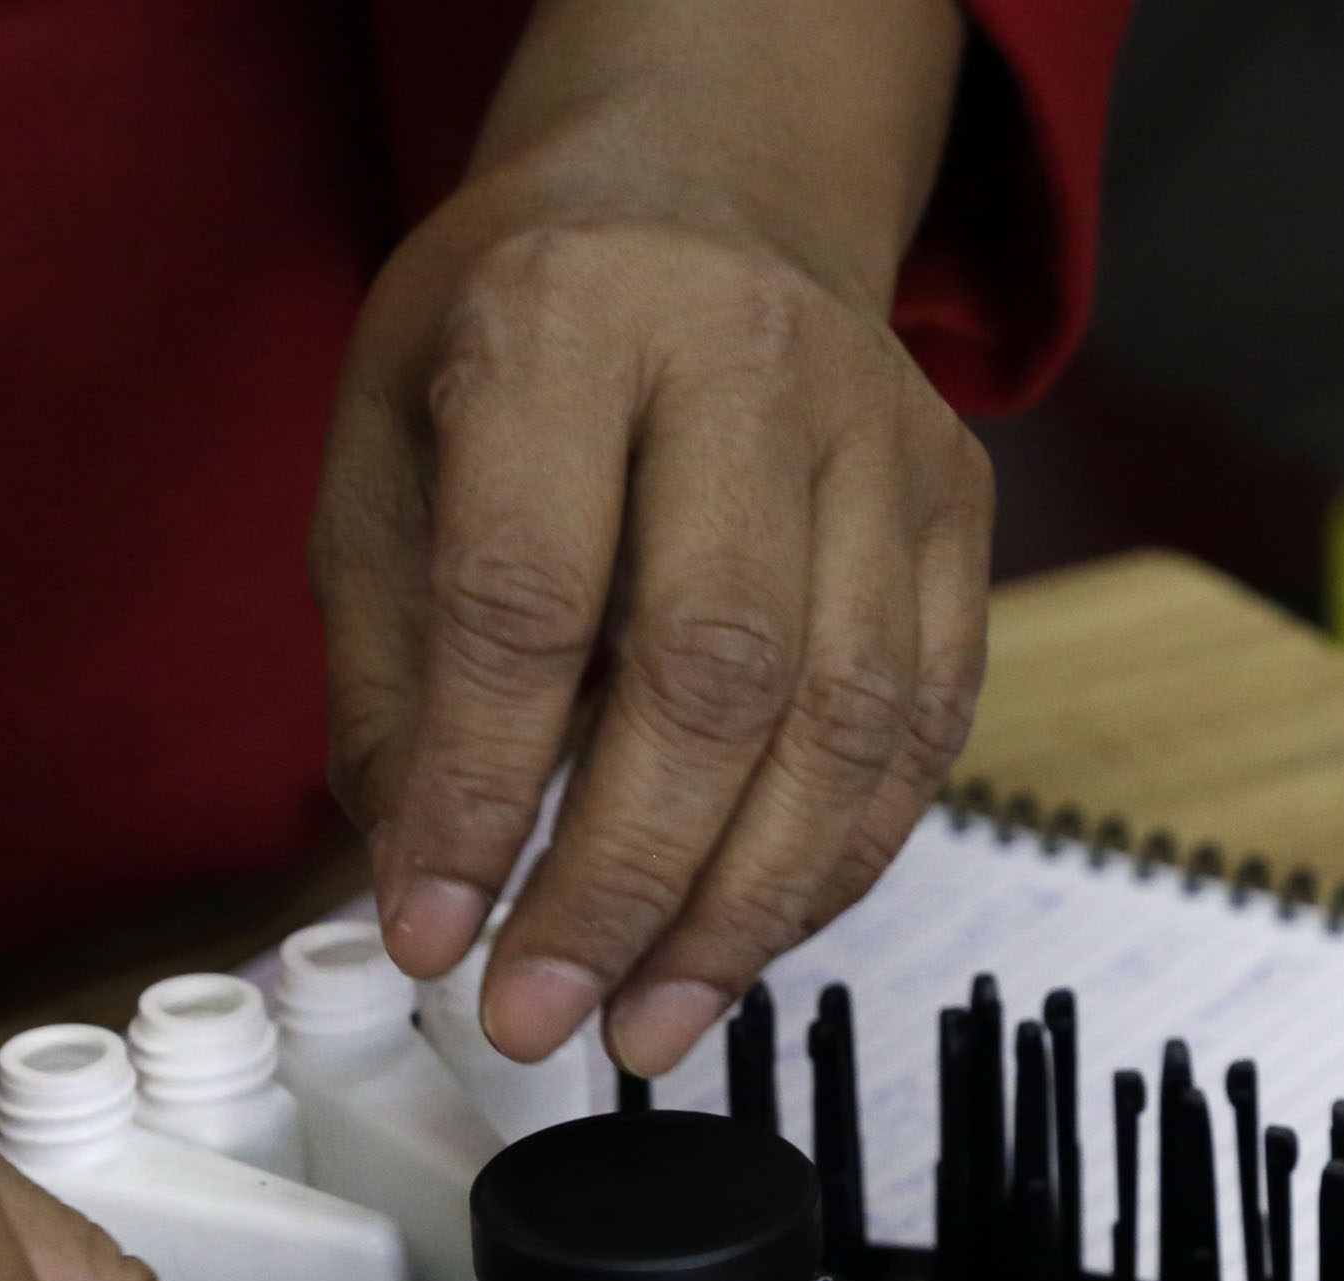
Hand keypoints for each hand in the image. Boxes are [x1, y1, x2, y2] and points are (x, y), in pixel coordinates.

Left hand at [311, 0, 986, 1077]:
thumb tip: (422, 882)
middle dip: (622, 883)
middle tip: (537, 1015)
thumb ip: (395, 669)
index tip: (430, 934)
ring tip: (641, 1026)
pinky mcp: (960, 508)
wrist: (708, 191)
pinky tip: (740, 947)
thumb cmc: (520, 337)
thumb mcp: (384, 455)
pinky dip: (833, 862)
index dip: (480, 793)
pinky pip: (919, 728)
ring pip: (842, 721)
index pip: (531, 599)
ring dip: (739, 910)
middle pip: (713, 673)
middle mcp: (752, 360)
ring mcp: (884, 434)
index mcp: (570, 319)